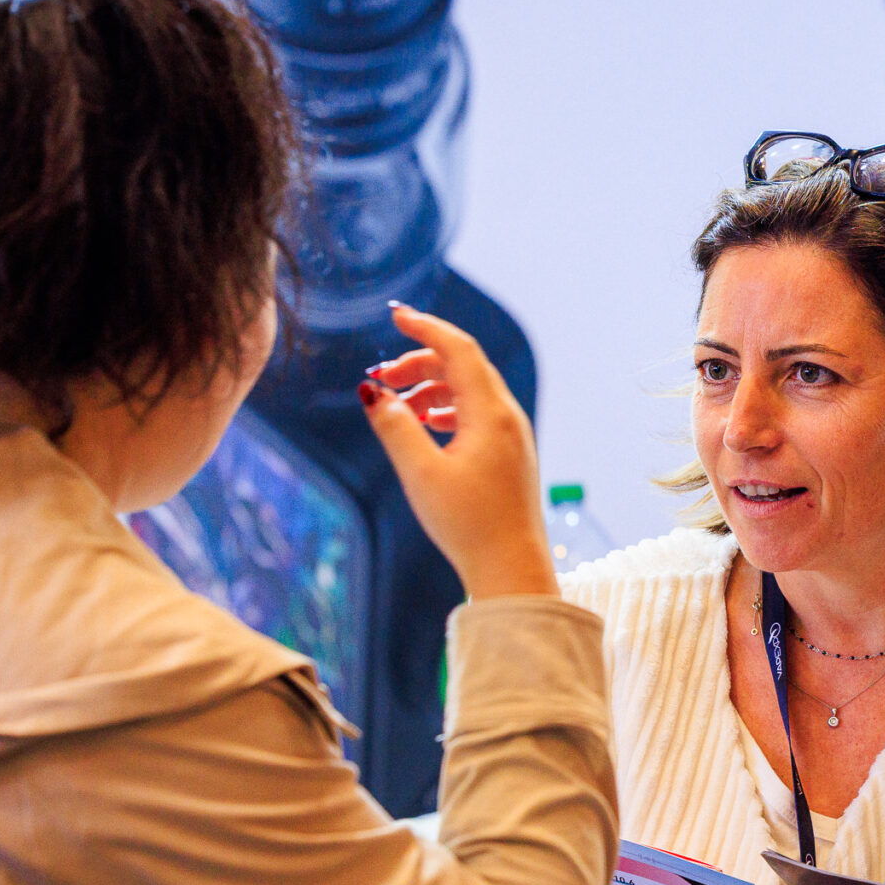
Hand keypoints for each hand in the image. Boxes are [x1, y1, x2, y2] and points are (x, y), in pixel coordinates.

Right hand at [360, 303, 556, 598]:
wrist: (512, 569)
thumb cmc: (469, 525)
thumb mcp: (421, 474)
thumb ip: (395, 427)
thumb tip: (372, 391)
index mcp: (492, 414)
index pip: (459, 350)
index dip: (426, 327)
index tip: (396, 315)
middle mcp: (509, 418)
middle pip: (464, 367)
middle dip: (420, 361)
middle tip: (382, 375)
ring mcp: (513, 437)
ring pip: (470, 391)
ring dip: (432, 387)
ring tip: (397, 404)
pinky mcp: (510, 455)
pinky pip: (477, 414)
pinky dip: (447, 408)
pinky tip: (424, 423)